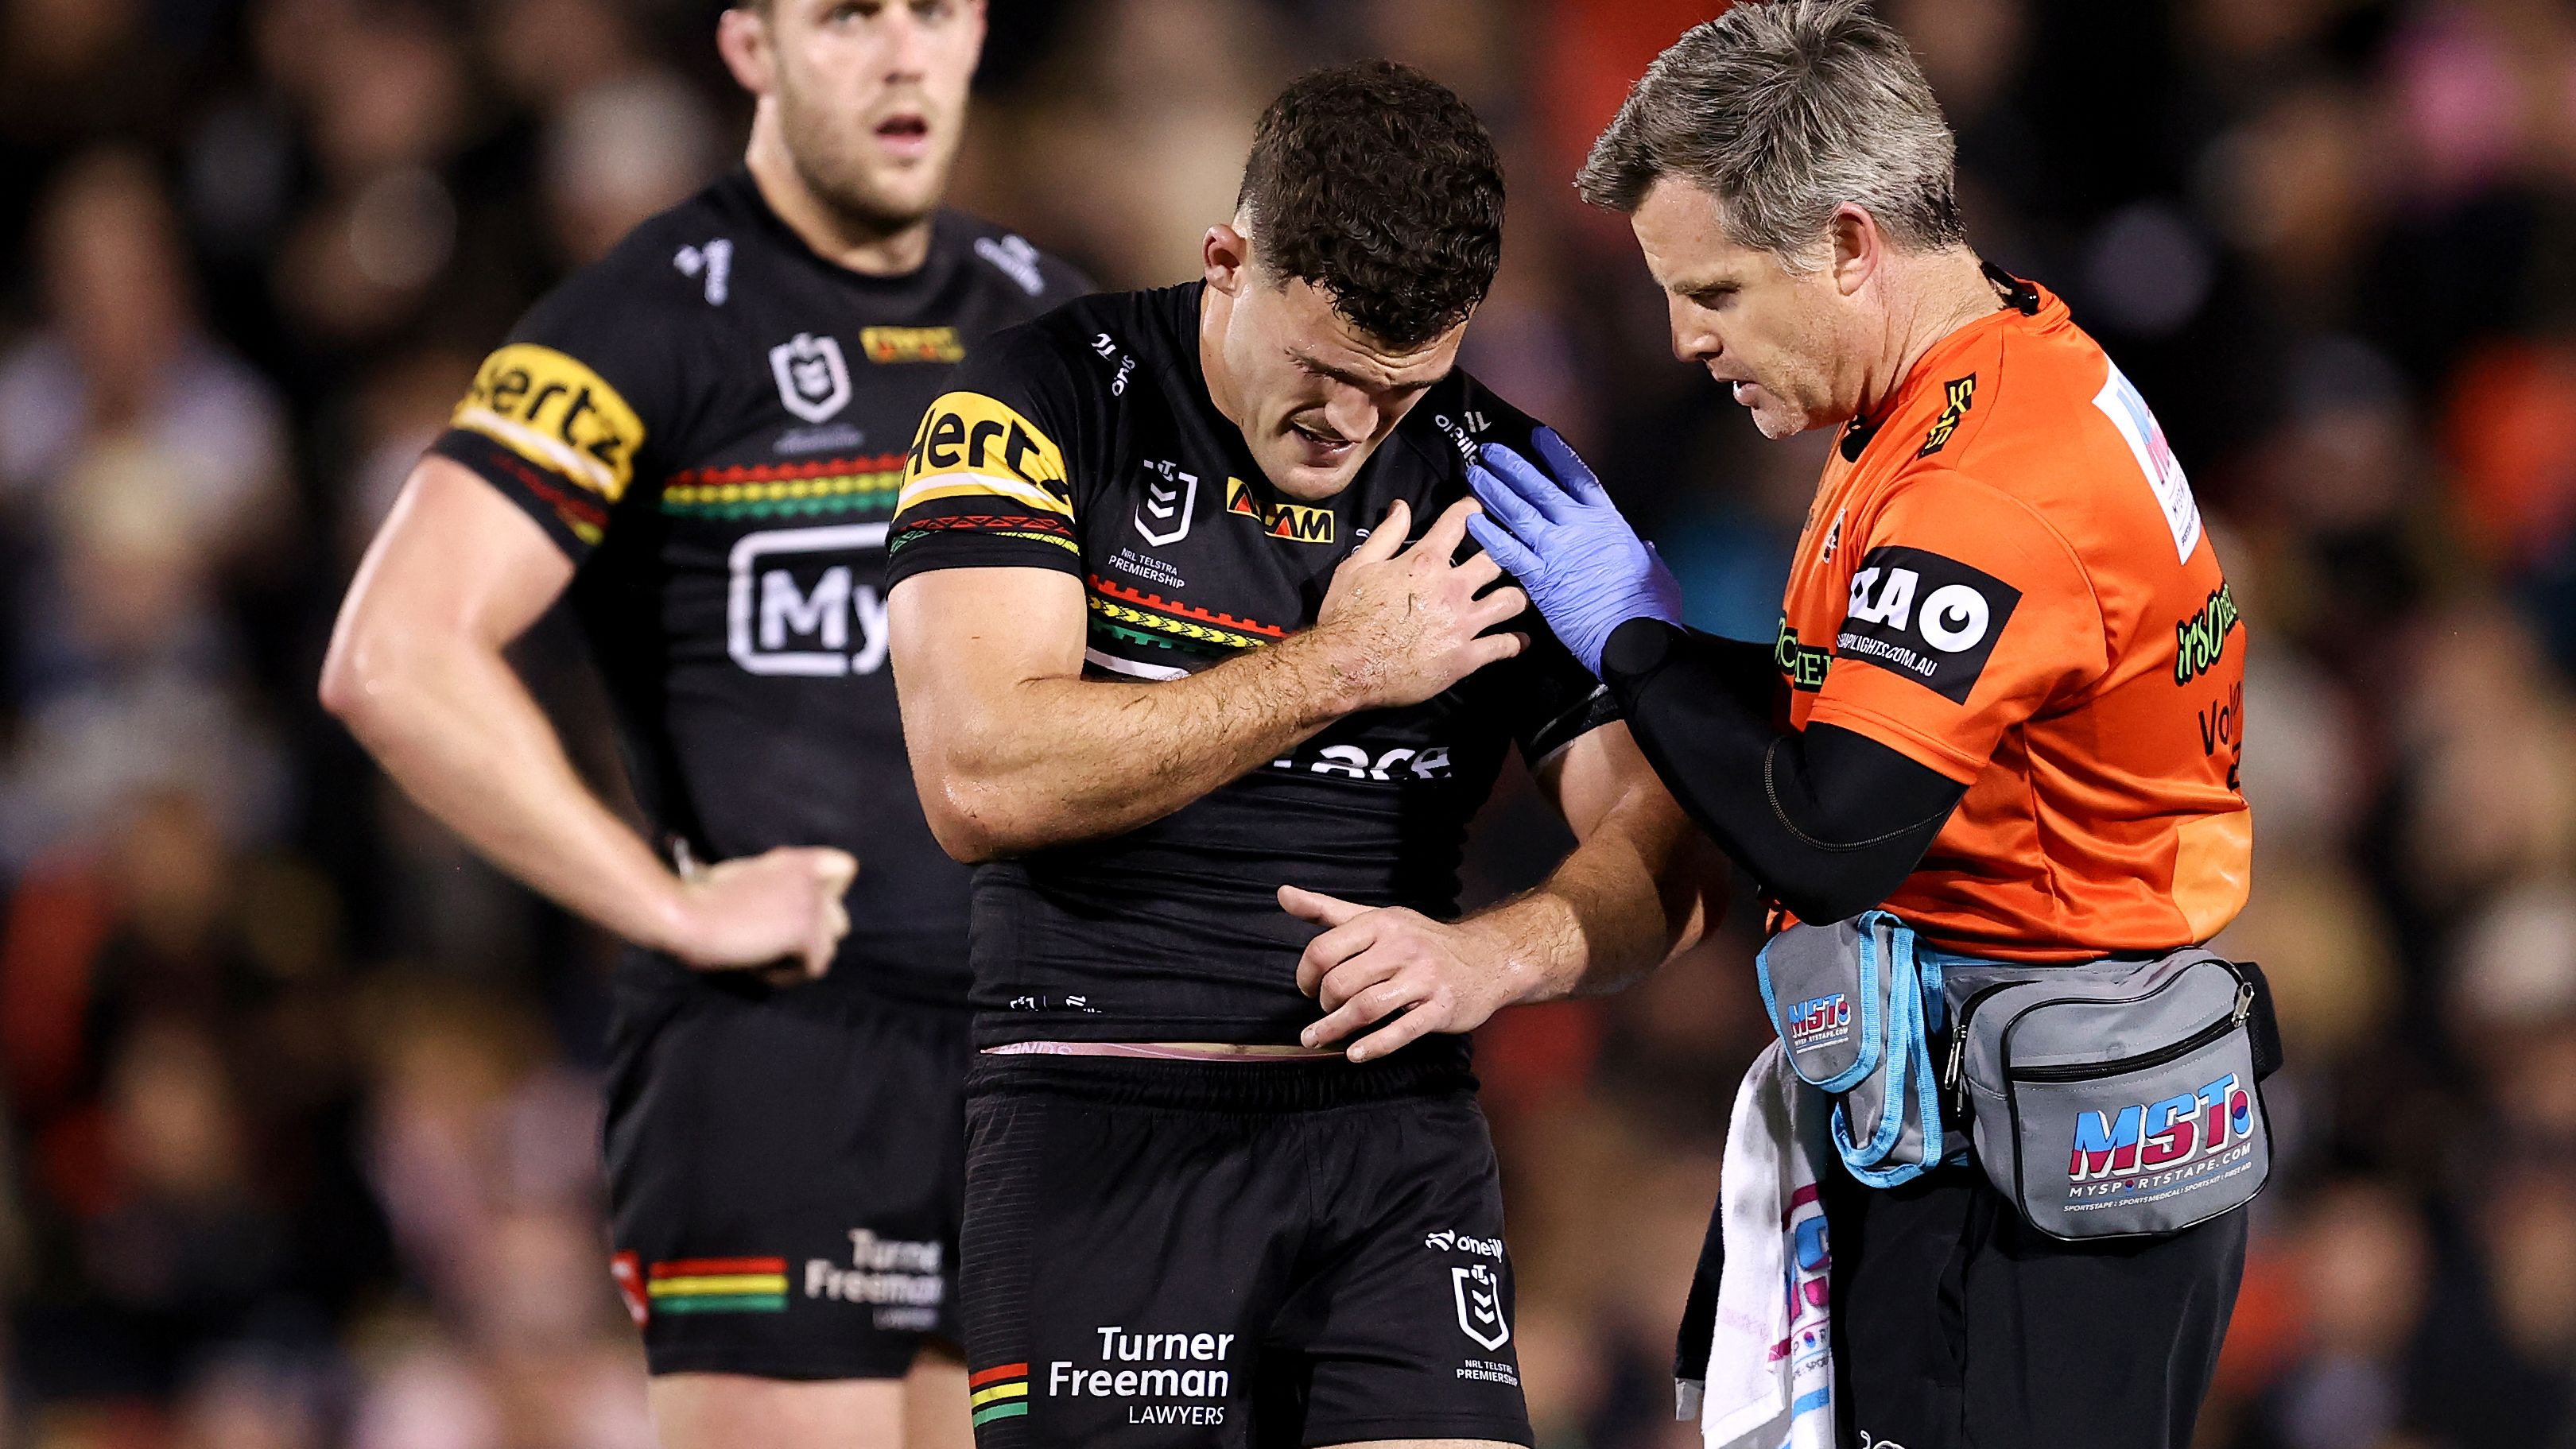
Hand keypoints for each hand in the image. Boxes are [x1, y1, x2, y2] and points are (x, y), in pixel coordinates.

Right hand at [667, 846, 857, 985]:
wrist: (687, 915)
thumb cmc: (700, 900)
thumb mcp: (744, 876)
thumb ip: (777, 885)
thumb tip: (786, 911)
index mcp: (795, 859)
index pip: (846, 868)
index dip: (830, 895)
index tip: (797, 911)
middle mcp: (811, 877)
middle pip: (838, 922)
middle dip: (810, 939)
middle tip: (771, 944)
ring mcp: (812, 903)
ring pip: (828, 949)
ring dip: (797, 960)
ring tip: (761, 957)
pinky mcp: (806, 931)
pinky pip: (814, 968)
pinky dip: (787, 975)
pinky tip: (758, 967)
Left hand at [1282, 884, 1522, 1062]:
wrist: (1485, 959)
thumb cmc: (1420, 941)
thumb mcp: (1375, 918)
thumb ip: (1326, 910)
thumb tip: (1282, 893)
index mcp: (1380, 923)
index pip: (1325, 949)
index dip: (1305, 974)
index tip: (1306, 988)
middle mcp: (1401, 947)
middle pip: (1341, 983)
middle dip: (1323, 1005)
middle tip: (1322, 1014)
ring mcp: (1423, 979)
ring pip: (1366, 1008)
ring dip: (1334, 1029)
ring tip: (1317, 1040)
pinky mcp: (1440, 1008)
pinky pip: (1401, 1031)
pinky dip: (1373, 1046)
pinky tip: (1354, 1053)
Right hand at [1311, 496, 1529, 710]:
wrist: (1347, 667)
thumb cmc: (1347, 616)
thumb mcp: (1357, 565)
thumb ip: (1386, 535)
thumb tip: (1402, 507)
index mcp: (1426, 562)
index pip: (1460, 522)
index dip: (1473, 510)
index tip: (1481, 509)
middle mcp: (1452, 588)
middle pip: (1496, 560)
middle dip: (1505, 553)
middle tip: (1511, 553)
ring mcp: (1462, 623)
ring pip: (1510, 601)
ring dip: (1517, 596)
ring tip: (1518, 596)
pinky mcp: (1465, 657)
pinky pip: (1502, 646)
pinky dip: (1515, 643)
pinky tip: (1520, 640)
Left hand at [1465, 428, 1682, 674]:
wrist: (1634, 638)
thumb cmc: (1649, 606)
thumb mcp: (1654, 570)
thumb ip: (1645, 553)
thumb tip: (1645, 547)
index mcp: (1607, 521)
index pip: (1578, 477)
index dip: (1556, 455)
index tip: (1538, 437)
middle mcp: (1578, 528)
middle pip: (1539, 488)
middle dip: (1512, 467)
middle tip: (1490, 451)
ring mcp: (1556, 551)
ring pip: (1518, 512)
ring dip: (1494, 492)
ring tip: (1474, 475)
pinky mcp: (1540, 579)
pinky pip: (1508, 551)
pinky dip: (1490, 534)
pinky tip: (1472, 520)